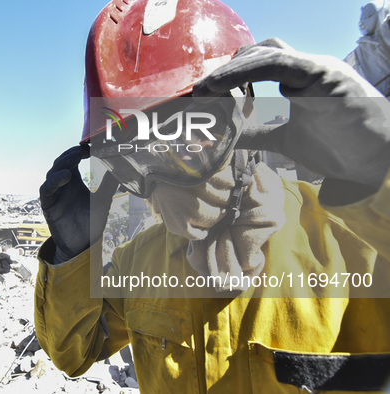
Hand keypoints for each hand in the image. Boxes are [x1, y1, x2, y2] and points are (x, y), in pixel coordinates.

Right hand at [40, 145, 118, 261]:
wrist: (82, 244)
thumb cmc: (90, 222)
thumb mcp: (103, 200)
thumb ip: (109, 184)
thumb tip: (121, 169)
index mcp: (74, 180)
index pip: (72, 159)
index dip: (79, 150)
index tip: (91, 145)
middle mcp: (62, 185)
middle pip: (61, 162)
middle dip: (71, 154)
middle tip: (84, 148)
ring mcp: (54, 194)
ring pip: (52, 173)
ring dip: (63, 164)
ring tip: (76, 159)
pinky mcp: (48, 205)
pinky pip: (46, 189)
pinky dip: (54, 181)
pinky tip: (66, 176)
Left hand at [193, 38, 389, 189]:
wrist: (377, 163)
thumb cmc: (339, 147)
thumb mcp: (285, 141)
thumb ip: (258, 134)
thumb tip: (226, 136)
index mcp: (299, 79)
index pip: (259, 62)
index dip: (229, 73)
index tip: (203, 92)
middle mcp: (308, 68)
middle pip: (260, 51)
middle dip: (227, 69)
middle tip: (200, 90)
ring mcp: (318, 68)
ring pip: (268, 54)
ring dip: (233, 70)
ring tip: (207, 89)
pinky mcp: (327, 76)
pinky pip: (283, 63)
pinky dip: (252, 70)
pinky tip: (231, 85)